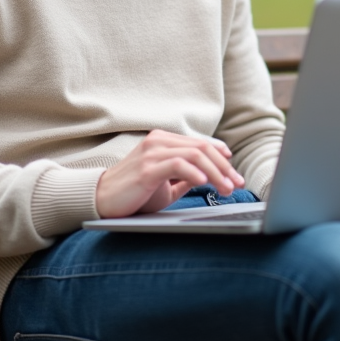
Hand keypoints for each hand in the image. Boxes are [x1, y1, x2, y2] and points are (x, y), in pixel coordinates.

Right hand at [96, 130, 245, 217]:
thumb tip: (210, 177)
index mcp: (164, 141)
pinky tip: (205, 183)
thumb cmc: (134, 193)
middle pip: (202, 148)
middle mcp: (159, 141)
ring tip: (226, 188)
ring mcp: (152, 153)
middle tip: (237, 184)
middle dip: (224, 167)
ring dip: (215, 173)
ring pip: (194, 155)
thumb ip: (185, 177)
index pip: (200, 144)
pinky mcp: (147, 168)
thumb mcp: (166, 184)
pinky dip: (194, 173)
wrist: (102, 200)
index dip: (222, 158)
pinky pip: (177, 165)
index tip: (236, 174)